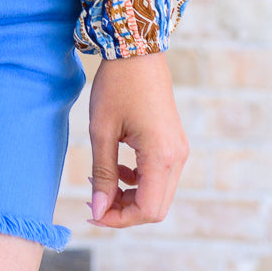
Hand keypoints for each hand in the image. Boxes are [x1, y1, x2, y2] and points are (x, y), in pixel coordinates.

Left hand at [86, 51, 188, 227]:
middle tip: (93, 200)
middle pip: (155, 207)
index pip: (148, 210)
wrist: (138, 51)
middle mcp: (177, 158)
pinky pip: (159, 177)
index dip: (119, 219)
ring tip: (100, 182)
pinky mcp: (174, 144)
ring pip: (158, 194)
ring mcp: (179, 150)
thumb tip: (98, 210)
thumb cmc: (117, 86)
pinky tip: (116, 168)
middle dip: (124, 211)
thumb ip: (103, 174)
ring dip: (129, 197)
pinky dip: (138, 182)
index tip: (92, 211)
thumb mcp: (102, 131)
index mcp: (161, 156)